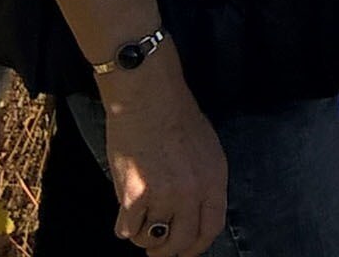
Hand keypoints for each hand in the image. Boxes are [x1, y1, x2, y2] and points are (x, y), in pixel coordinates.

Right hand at [99, 50, 227, 253]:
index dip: (196, 246)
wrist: (147, 97)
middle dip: (167, 251)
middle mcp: (193, 193)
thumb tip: (191, 212)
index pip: (211, 228)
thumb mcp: (206, 149)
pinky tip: (124, 213)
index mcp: (214, 179)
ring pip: (152, 239)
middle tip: (155, 249)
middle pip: (182, 241)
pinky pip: (127, 229)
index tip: (184, 251)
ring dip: (144, 236)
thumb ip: (202, 181)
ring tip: (139, 224)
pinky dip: (124, 224)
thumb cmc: (175, 115)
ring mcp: (164, 196)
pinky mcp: (134, 197)